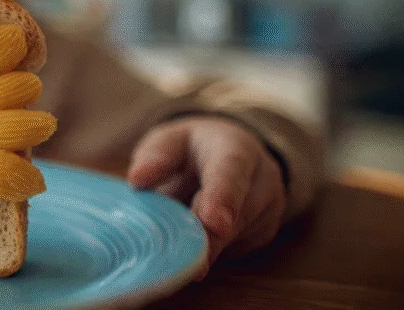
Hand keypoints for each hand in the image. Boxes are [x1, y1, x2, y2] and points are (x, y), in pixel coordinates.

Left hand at [126, 117, 285, 275]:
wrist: (228, 158)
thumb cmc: (193, 148)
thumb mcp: (171, 139)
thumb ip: (156, 154)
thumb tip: (137, 180)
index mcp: (237, 149)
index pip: (232, 173)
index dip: (223, 199)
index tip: (213, 224)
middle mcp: (262, 180)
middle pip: (235, 217)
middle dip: (207, 239)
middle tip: (185, 263)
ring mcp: (266, 211)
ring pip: (232, 240)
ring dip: (201, 247)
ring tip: (173, 247)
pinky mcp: (260, 236)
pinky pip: (231, 251)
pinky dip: (205, 253)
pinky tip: (187, 247)